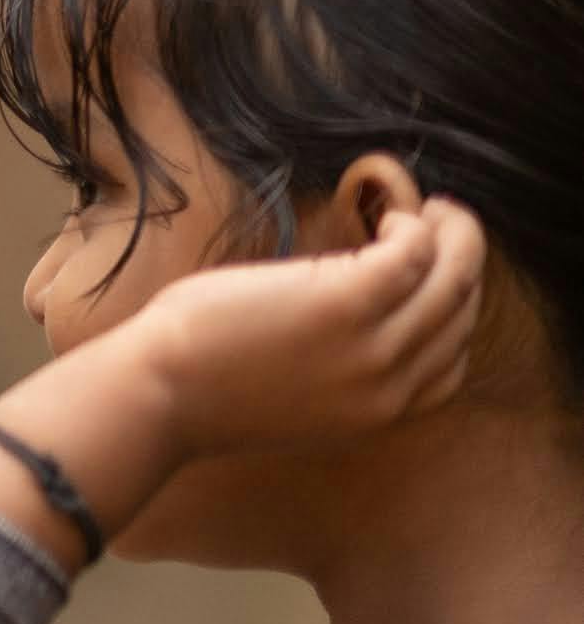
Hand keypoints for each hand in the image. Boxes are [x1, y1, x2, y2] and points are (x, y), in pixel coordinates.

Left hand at [0, 194, 489, 568]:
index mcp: (380, 413)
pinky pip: (413, 255)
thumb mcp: (294, 394)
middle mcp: (391, 387)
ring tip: (431, 210)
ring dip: (455, 237)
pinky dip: (413, 227)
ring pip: (453, 281)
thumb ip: (336, 371)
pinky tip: (389, 214)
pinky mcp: (345, 302)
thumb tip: (345, 324)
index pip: (453, 365)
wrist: (158, 395)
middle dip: (465, 265)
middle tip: (444, 225)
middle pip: (461, 317)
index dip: (454, 314)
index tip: (437, 276)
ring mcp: (374, 347)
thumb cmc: (202, 383)